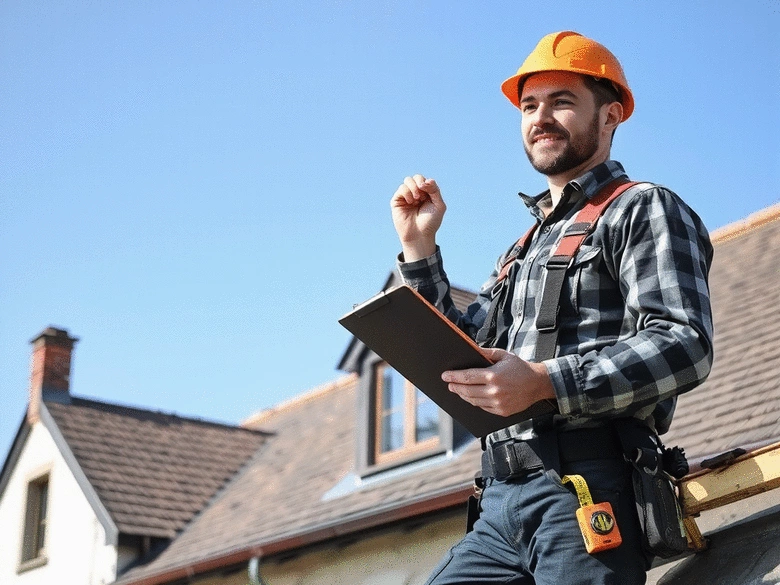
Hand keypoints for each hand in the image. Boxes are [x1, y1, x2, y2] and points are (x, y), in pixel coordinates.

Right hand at [391, 174, 445, 260]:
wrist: (419, 235)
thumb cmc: (430, 223)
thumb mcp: (439, 205)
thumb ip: (435, 190)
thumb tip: (426, 180)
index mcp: (427, 194)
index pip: (425, 180)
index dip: (427, 183)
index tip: (429, 194)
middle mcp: (416, 194)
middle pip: (416, 177)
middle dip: (420, 183)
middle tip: (422, 195)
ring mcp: (406, 197)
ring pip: (408, 180)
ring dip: (413, 187)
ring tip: (416, 199)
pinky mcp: (397, 201)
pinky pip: (401, 188)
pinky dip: (407, 193)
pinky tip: (411, 202)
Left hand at [442, 348, 556, 416]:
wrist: (539, 384)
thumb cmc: (521, 368)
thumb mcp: (504, 355)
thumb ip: (486, 352)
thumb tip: (471, 349)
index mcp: (494, 376)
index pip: (467, 377)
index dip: (454, 377)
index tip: (445, 376)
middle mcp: (495, 391)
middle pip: (467, 391)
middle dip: (455, 387)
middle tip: (449, 384)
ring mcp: (498, 403)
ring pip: (473, 401)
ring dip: (463, 396)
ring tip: (457, 390)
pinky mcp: (502, 411)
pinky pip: (483, 407)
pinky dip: (475, 402)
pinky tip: (471, 397)